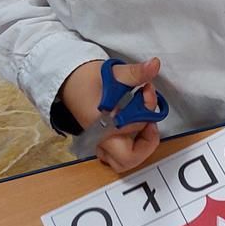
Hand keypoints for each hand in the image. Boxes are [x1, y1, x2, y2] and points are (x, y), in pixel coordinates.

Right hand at [60, 57, 163, 172]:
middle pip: (130, 158)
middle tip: (148, 116)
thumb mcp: (115, 73)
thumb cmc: (89, 79)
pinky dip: (130, 143)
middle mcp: (102, 139)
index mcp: (104, 126)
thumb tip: (154, 65)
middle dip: (147, 138)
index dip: (147, 113)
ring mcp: (101, 142)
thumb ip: (136, 72)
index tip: (146, 93)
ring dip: (140, 144)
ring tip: (142, 120)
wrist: (70, 80)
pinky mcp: (102, 140)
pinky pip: (118, 154)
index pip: (134, 133)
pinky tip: (133, 122)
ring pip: (124, 160)